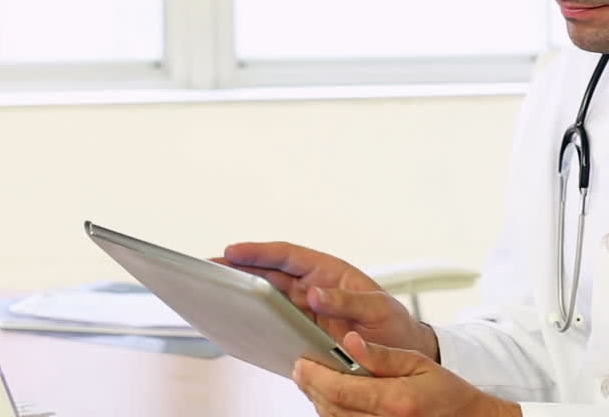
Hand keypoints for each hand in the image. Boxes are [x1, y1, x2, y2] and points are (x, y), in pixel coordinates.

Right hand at [216, 241, 436, 358]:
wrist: (400, 357)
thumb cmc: (393, 326)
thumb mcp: (378, 310)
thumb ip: (348, 302)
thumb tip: (315, 295)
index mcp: (329, 272)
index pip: (288, 255)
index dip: (259, 252)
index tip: (233, 251)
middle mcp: (313, 286)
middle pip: (268, 271)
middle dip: (238, 267)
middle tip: (207, 267)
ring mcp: (304, 309)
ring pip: (266, 294)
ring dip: (241, 290)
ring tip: (212, 288)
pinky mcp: (300, 330)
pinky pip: (272, 320)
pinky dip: (253, 317)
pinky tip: (235, 319)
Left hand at [293, 331, 520, 416]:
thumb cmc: (447, 393)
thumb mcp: (418, 364)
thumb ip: (382, 355)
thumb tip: (350, 343)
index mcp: (394, 401)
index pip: (340, 390)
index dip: (314, 376)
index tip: (301, 362)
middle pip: (331, 408)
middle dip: (311, 387)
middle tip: (301, 368)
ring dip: (318, 401)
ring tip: (312, 380)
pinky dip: (334, 414)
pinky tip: (331, 400)